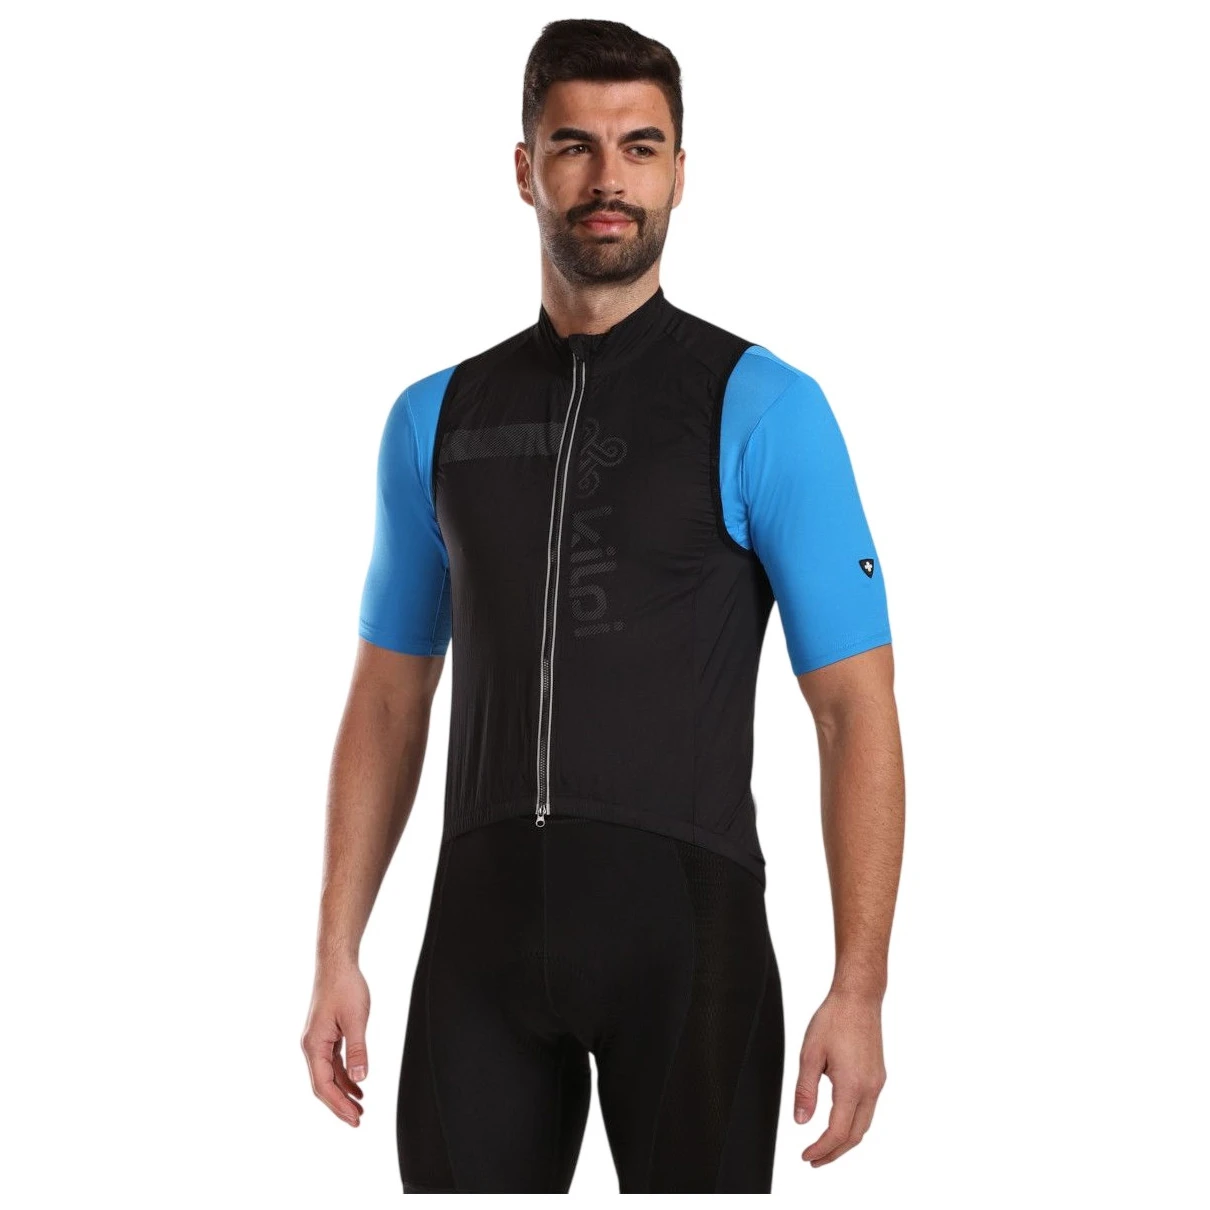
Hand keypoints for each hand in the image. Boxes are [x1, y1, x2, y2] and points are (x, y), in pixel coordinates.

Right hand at [301, 962, 370, 1126]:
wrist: (337, 964)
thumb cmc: (345, 987)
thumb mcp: (356, 1019)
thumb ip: (357, 1050)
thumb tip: (360, 1080)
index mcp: (314, 1045)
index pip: (323, 1085)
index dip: (338, 1105)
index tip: (354, 1119)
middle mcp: (311, 1046)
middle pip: (323, 1084)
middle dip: (339, 1104)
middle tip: (358, 1121)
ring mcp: (317, 1041)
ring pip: (328, 1075)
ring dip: (342, 1092)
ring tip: (360, 1108)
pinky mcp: (326, 1034)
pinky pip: (332, 1063)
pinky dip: (344, 1075)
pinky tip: (357, 1085)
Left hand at [793, 988, 886, 1165]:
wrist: (859, 998)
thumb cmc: (834, 1019)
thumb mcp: (810, 1054)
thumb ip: (805, 1090)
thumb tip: (801, 1121)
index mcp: (852, 1086)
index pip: (837, 1132)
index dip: (821, 1149)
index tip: (806, 1156)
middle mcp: (870, 1088)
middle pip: (855, 1136)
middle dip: (834, 1153)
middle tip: (814, 1160)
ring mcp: (877, 1083)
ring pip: (865, 1125)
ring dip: (845, 1141)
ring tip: (825, 1147)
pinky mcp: (878, 1076)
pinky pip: (868, 1110)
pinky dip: (854, 1124)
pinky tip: (840, 1121)